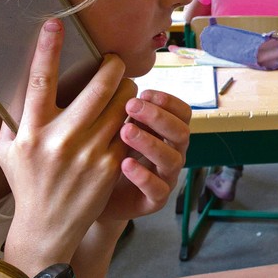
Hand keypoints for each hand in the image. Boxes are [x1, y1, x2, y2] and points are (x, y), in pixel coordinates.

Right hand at [0, 19, 133, 270]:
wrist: (48, 225)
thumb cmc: (27, 181)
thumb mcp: (7, 150)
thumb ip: (12, 118)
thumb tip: (20, 81)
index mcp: (30, 131)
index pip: (39, 80)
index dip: (48, 49)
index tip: (55, 23)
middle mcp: (59, 139)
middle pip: (97, 87)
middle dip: (112, 67)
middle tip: (116, 60)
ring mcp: (87, 153)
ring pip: (120, 105)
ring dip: (127, 91)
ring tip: (125, 88)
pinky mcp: (109, 165)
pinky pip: (127, 129)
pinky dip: (131, 118)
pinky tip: (129, 116)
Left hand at [98, 87, 190, 221]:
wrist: (94, 196)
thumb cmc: (108, 153)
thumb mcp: (116, 126)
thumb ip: (123, 108)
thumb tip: (113, 76)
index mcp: (168, 133)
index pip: (183, 113)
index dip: (168, 101)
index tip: (144, 92)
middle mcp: (173, 153)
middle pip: (181, 132)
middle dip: (158, 117)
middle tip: (131, 106)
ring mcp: (166, 178)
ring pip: (172, 159)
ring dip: (150, 142)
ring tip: (125, 131)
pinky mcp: (154, 201)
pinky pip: (158, 190)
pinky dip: (143, 175)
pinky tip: (124, 163)